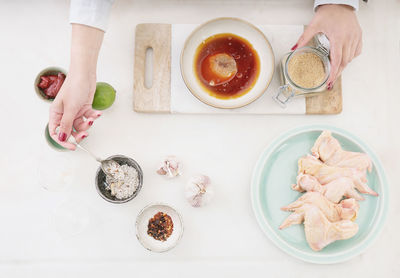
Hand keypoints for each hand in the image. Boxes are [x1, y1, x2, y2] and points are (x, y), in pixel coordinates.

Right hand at [48, 23, 103, 149]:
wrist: (85, 74)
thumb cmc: (74, 87)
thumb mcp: (70, 108)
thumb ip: (66, 124)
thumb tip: (62, 138)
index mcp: (56, 114)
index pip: (56, 133)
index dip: (63, 141)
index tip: (72, 146)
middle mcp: (64, 114)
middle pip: (69, 131)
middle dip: (78, 134)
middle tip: (85, 134)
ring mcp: (75, 111)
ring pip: (80, 126)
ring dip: (87, 125)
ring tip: (92, 119)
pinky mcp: (84, 108)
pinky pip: (88, 117)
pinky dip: (93, 116)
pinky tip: (97, 113)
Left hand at [293, 4, 361, 88]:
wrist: (339, 2)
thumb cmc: (328, 12)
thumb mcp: (313, 25)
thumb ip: (303, 38)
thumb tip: (294, 48)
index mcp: (338, 37)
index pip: (337, 60)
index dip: (334, 73)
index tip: (330, 81)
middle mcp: (348, 38)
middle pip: (344, 62)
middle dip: (338, 72)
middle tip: (331, 80)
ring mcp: (355, 37)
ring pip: (351, 58)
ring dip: (343, 65)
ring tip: (336, 70)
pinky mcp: (358, 35)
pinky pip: (357, 51)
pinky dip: (351, 57)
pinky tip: (344, 58)